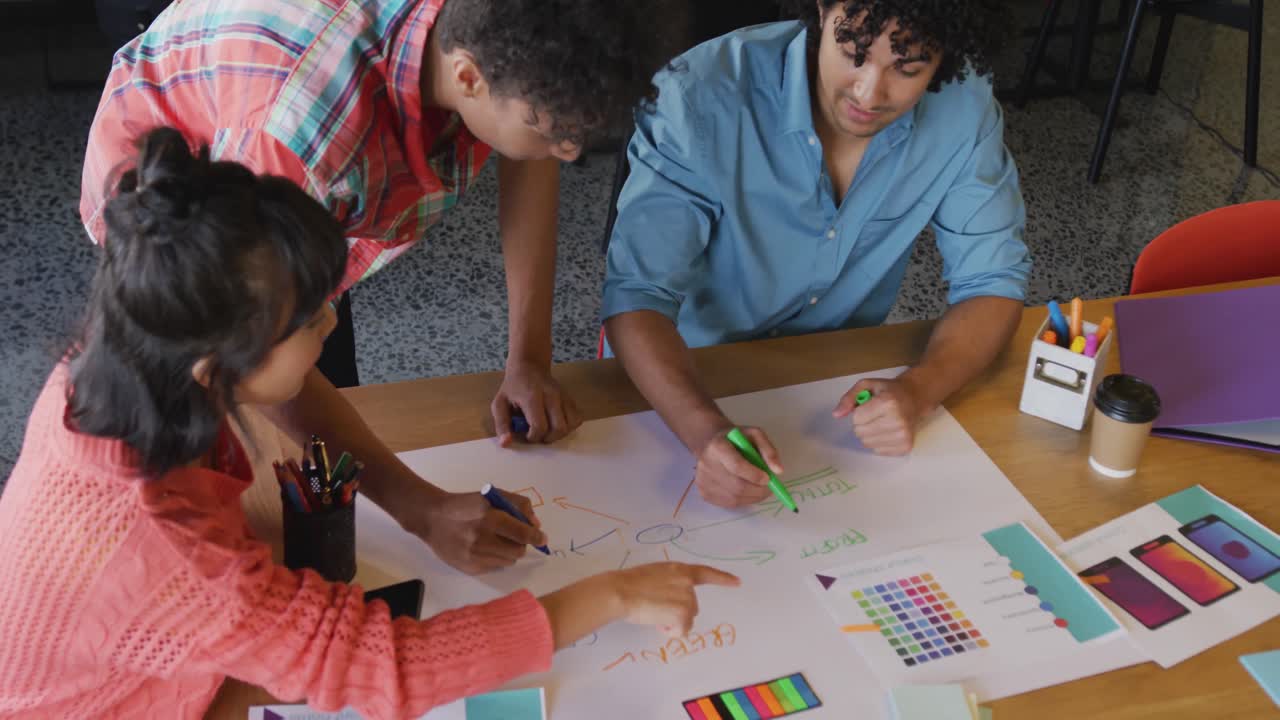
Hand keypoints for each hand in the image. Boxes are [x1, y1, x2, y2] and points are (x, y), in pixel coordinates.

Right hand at [405, 488, 547, 574]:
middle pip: (518, 550)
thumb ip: (517, 505)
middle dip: (522, 543)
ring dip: (509, 551)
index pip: (521, 532)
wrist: (432, 518)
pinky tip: (483, 548)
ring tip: (496, 540)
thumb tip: (536, 525)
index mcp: (488, 516)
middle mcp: (481, 538)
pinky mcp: (469, 568)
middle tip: (515, 536)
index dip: (535, 536)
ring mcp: (474, 556)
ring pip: (509, 560)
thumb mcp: (491, 495)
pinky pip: (495, 567)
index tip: (542, 538)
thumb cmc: (465, 505)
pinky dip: (496, 558)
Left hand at [492, 359, 582, 445]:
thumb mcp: (499, 404)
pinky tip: (557, 424)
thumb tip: (505, 443)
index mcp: (532, 397)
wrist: (529, 367)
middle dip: (548, 438)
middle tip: (538, 434)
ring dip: (560, 434)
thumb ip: (501, 425)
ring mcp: (563, 396)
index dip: (533, 437)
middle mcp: (551, 395)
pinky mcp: (570, 398)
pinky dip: (569, 426)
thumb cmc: (513, 388)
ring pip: (571, 424)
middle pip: (559, 428)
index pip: (539, 426)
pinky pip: (577, 418)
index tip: (526, 434)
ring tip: (548, 430)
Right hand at [611, 562, 740, 636]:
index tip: (738, 582)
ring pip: (686, 620)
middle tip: (654, 607)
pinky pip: (681, 630)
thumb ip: (670, 583)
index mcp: (680, 570)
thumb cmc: (630, 584)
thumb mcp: (655, 575)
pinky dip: (670, 631)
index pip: (706, 573)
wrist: (621, 592)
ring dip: (672, 622)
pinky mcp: (683, 614)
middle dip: (676, 612)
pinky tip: (657, 621)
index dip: (723, 579)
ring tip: (652, 612)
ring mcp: (687, 598)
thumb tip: (671, 601)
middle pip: (692, 607)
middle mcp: (687, 583)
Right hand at [693, 426, 782, 507]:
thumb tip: (778, 471)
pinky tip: (746, 491)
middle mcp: (706, 464)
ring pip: (735, 498)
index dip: (755, 475)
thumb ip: (768, 450)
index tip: (768, 479)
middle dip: (758, 491)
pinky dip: (743, 500)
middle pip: (737, 486)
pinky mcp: (704, 493)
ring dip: (753, 497)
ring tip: (759, 489)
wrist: (710, 444)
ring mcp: (703, 481)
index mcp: (718, 446)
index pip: (737, 466)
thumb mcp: (755, 435)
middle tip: (769, 488)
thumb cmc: (735, 440)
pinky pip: (729, 504)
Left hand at [833, 376, 931, 455]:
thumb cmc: (888, 391)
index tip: (869, 406)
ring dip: (869, 434)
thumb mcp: (866, 385)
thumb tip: (836, 414)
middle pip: (860, 433)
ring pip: (867, 443)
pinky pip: (878, 451)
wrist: (915, 398)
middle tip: (874, 415)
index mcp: (888, 403)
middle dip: (862, 424)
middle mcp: (898, 421)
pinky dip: (878, 442)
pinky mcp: (905, 447)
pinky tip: (888, 431)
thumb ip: (849, 398)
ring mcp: (903, 436)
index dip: (859, 412)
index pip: (857, 418)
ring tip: (881, 422)